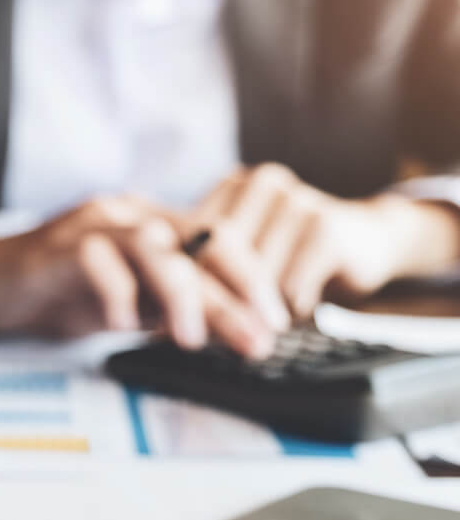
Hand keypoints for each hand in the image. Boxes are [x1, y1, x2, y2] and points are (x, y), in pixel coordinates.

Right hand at [0, 200, 275, 356]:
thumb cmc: (56, 291)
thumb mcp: (127, 305)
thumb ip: (171, 311)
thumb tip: (233, 333)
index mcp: (151, 225)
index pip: (217, 242)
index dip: (252, 282)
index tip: (274, 325)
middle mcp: (127, 216)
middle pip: (196, 244)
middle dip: (233, 295)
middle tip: (258, 340)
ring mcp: (91, 227)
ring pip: (152, 246)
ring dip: (180, 294)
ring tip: (191, 341)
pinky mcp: (56, 247)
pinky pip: (95, 261)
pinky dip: (115, 293)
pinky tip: (120, 325)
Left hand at [191, 164, 459, 318]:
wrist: (370, 241)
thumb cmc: (293, 254)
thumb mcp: (245, 252)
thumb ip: (199, 263)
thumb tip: (149, 306)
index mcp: (233, 186)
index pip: (188, 238)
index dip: (178, 282)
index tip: (168, 320)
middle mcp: (261, 184)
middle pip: (214, 257)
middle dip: (210, 300)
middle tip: (206, 335)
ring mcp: (295, 200)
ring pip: (250, 278)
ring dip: (256, 309)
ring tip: (270, 314)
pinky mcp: (325, 227)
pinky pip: (288, 288)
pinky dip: (291, 308)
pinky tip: (301, 305)